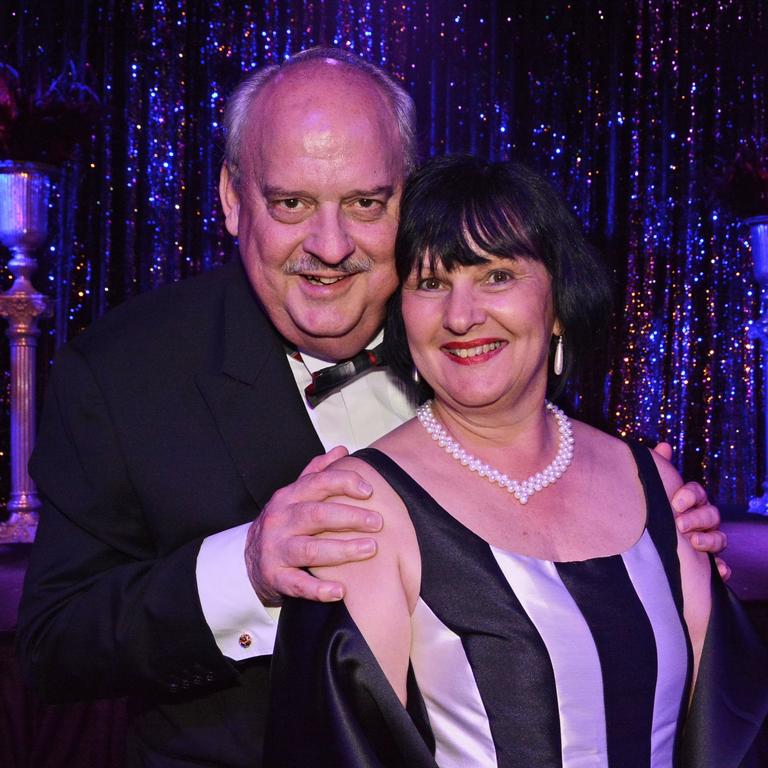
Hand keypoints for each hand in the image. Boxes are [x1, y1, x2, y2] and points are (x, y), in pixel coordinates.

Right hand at [245, 446, 382, 604]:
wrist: (247, 561)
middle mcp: (280, 521)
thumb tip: (341, 450)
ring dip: (342, 550)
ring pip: (310, 549)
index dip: (344, 483)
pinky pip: (297, 584)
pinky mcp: (274, 577)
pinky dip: (318, 589)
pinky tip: (340, 591)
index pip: (318, 483)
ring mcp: (275, 550)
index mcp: (288, 497)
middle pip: (316, 514)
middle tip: (378, 522)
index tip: (369, 491)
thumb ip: (317, 472)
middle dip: (350, 517)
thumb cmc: (282, 524)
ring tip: (370, 549)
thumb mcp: (294, 495)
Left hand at [653, 442, 729, 579]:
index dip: (690, 495)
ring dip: (709, 540)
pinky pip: (721, 567)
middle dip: (697, 518)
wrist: (636, 541)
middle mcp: (700, 520)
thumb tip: (664, 446)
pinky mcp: (705, 564)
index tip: (676, 501)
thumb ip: (659, 467)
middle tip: (679, 524)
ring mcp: (705, 541)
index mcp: (689, 501)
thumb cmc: (649, 508)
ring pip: (720, 538)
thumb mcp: (652, 488)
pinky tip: (720, 570)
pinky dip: (722, 568)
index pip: (698, 494)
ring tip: (694, 543)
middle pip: (712, 515)